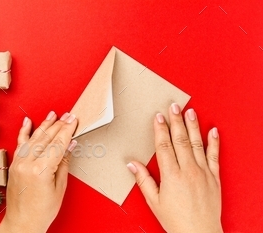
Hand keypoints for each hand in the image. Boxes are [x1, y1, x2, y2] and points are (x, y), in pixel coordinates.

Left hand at [0, 111, 77, 232]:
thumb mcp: (59, 188)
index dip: (67, 131)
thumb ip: (63, 163)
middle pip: (46, 139)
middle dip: (59, 125)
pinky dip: (24, 132)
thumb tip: (69, 145)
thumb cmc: (42, 211)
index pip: (57, 144)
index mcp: (41, 170)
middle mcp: (27, 164)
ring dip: (44, 125)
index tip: (74, 120)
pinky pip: (19, 144)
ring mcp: (18, 163)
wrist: (22, 223)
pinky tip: (28, 121)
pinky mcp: (14, 165)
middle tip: (68, 115)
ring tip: (53, 114)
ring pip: (33, 138)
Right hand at [127, 103, 222, 232]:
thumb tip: (132, 164)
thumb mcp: (154, 201)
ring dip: (193, 126)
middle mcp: (188, 170)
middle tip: (173, 106)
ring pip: (197, 144)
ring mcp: (203, 172)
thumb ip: (143, 180)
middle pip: (180, 140)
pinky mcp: (214, 177)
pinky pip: (215, 156)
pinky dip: (214, 142)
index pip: (164, 146)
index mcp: (171, 175)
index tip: (158, 117)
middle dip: (176, 121)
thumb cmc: (176, 220)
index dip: (160, 129)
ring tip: (190, 111)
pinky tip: (213, 131)